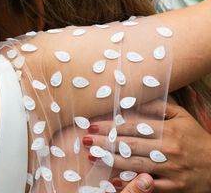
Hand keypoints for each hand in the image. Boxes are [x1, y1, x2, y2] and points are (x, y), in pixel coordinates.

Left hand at [86, 102, 210, 191]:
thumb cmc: (196, 138)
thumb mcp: (182, 117)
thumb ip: (159, 107)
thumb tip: (136, 97)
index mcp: (168, 131)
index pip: (134, 128)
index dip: (111, 126)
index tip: (93, 125)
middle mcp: (168, 150)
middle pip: (130, 146)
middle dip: (105, 143)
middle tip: (85, 140)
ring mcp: (171, 170)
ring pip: (136, 165)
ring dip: (112, 161)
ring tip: (93, 156)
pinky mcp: (175, 187)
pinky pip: (149, 186)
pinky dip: (131, 184)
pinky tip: (114, 181)